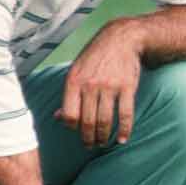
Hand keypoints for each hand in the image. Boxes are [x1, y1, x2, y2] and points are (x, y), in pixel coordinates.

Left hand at [57, 21, 143, 147]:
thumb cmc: (95, 56)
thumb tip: (57, 117)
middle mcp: (91, 85)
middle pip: (87, 121)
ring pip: (105, 120)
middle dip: (88, 138)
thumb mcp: (75, 70)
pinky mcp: (128, 87)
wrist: (121, 39)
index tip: (77, 131)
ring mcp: (110, 87)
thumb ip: (68, 94)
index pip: (69, 114)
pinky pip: (126, 114)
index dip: (72, 127)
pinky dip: (124, 130)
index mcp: (74, 81)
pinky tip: (122, 139)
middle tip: (90, 145)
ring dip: (103, 136)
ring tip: (103, 142)